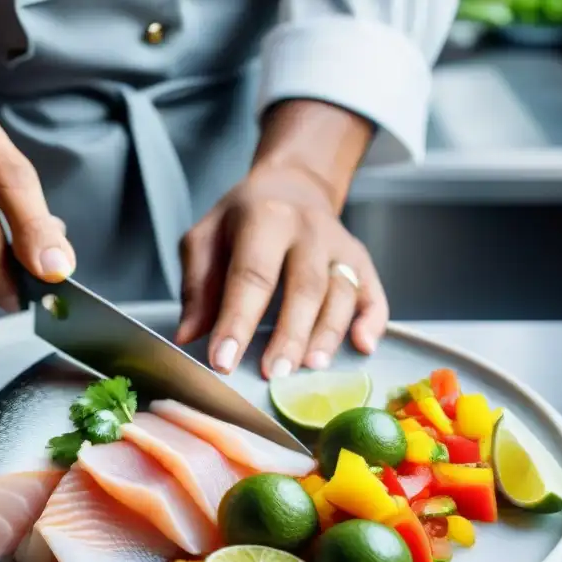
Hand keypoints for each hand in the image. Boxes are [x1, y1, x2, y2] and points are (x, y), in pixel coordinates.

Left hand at [176, 162, 387, 378]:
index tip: (223, 360)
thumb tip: (189, 335)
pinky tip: (363, 347)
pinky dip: (371, 322)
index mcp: (265, 219)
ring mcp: (340, 245)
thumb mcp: (206, 239)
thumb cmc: (241, 222)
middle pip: (304, 287)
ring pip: (341, 293)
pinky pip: (373, 294)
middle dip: (289, 334)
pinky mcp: (361, 261)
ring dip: (328, 334)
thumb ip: (197, 286)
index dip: (237, 320)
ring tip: (312, 368)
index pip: (252, 275)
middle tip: (274, 374)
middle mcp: (309, 229)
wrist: (292, 187)